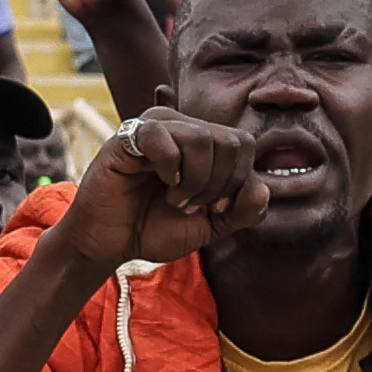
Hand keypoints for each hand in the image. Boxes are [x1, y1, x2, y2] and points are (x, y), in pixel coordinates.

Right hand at [52, 106, 263, 270]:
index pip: (243, 144)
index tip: (215, 208)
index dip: (239, 180)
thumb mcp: (211, 226)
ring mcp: (154, 129)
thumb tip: (262, 188)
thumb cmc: (154, 228)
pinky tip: (160, 181)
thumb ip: (243, 211)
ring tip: (175, 199)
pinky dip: (170, 166)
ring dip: (195, 181)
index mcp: (201, 142)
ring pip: (202, 138)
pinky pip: (163, 137)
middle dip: (218, 184)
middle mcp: (180, 128)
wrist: (110, 243)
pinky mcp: (127, 137)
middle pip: (230, 141)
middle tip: (191, 205)